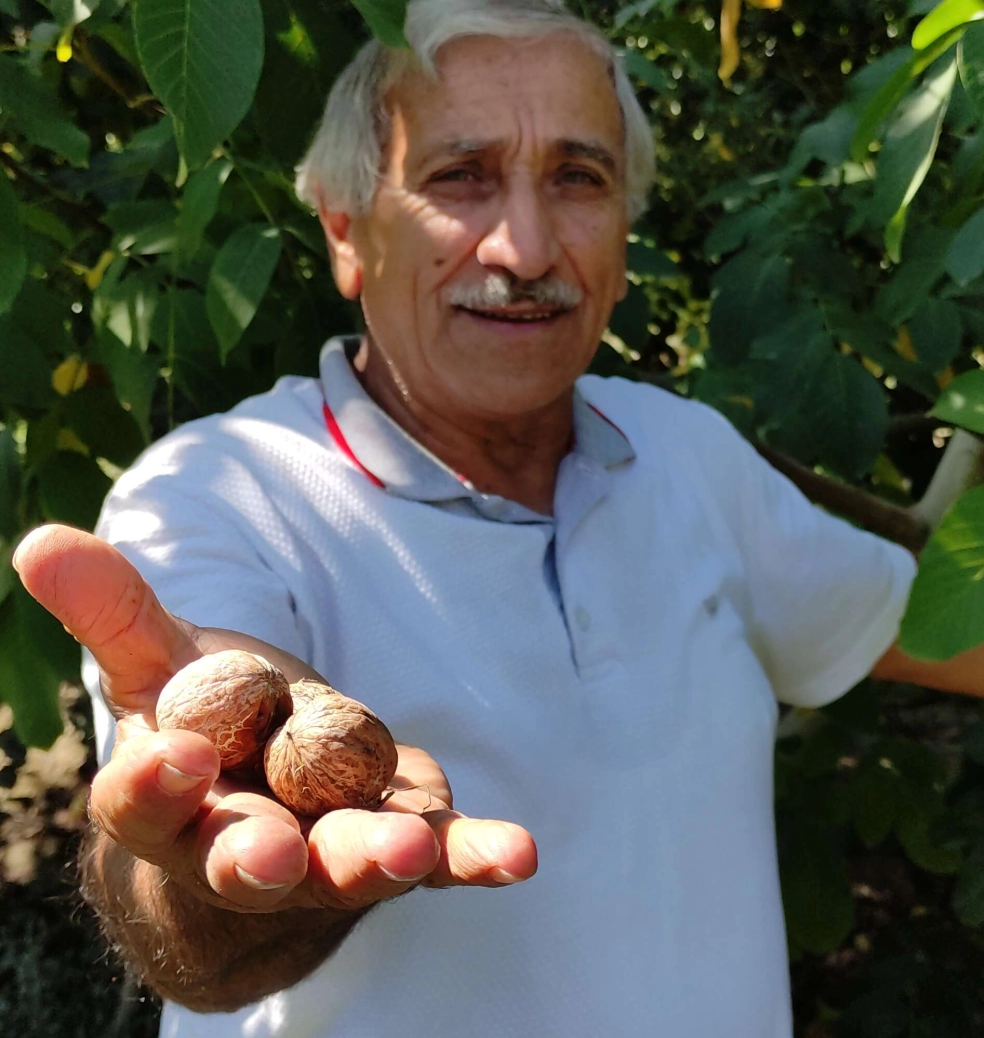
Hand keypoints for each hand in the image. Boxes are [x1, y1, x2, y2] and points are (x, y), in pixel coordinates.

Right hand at [12, 524, 537, 913]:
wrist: (272, 795)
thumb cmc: (207, 723)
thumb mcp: (160, 665)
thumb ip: (116, 613)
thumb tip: (40, 540)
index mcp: (169, 805)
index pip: (145, 804)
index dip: (153, 784)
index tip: (170, 755)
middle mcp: (245, 847)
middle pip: (245, 858)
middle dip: (258, 853)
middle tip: (274, 852)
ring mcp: (329, 855)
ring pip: (346, 864)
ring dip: (376, 857)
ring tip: (407, 849)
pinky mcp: (404, 844)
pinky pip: (443, 857)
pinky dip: (476, 855)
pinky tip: (515, 855)